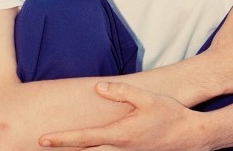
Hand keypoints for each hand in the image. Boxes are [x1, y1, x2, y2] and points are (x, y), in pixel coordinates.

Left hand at [39, 82, 208, 149]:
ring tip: (60, 147)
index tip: (43, 139)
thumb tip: (99, 87)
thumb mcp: (147, 98)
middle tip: (42, 145)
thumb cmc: (169, 115)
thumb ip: (122, 92)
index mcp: (120, 135)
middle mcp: (120, 150)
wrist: (190, 136)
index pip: (84, 138)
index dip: (62, 139)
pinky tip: (87, 147)